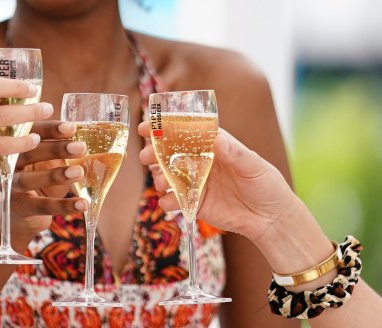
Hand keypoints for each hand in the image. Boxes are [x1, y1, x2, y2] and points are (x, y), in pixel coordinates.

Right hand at [9, 121, 88, 236]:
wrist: (22, 213)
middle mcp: (8, 164)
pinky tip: (83, 204)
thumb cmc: (40, 179)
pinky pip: (42, 206)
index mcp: (17, 146)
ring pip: (29, 180)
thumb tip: (98, 141)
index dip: (50, 129)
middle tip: (80, 147)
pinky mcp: (19, 208)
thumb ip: (63, 149)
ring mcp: (11, 186)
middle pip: (28, 153)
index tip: (72, 128)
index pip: (31, 132)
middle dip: (55, 149)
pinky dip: (64, 206)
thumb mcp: (49, 161)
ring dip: (56, 175)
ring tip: (79, 172)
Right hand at [138, 122, 296, 240]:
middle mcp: (202, 162)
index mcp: (215, 146)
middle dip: (154, 153)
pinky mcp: (194, 203)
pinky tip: (168, 202)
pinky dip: (167, 201)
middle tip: (145, 156)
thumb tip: (216, 137)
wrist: (271, 220)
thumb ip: (234, 153)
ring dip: (159, 177)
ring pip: (168, 176)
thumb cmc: (267, 186)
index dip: (166, 126)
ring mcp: (196, 182)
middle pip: (171, 153)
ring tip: (160, 182)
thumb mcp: (254, 166)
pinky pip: (175, 200)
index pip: (187, 131)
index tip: (147, 125)